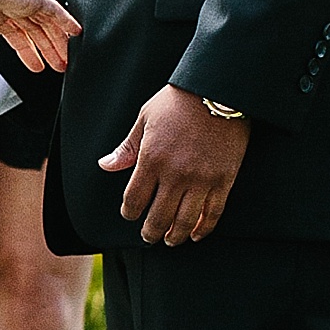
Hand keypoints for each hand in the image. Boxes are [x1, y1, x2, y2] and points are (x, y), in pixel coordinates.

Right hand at [0, 0, 77, 74]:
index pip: (13, 34)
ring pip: (45, 25)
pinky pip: (54, 11)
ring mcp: (20, 1)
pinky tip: (75, 32)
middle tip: (57, 67)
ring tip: (65, 62)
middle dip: (45, 50)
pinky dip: (66, 21)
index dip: (25, 51)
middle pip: (33, 32)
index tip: (36, 66)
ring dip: (56, 43)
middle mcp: (6, 5)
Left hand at [104, 86, 251, 246]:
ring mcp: (201, 179)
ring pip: (186, 221)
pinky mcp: (223, 179)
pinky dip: (205, 228)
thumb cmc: (178, 101)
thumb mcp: (145, 118)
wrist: (218, 89)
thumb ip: (127, 147)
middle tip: (149, 237)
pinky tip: (198, 234)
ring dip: (176, 236)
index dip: (129, 212)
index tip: (130, 215)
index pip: (134, 199)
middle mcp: (175, 174)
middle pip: (159, 217)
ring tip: (172, 240)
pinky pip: (213, 212)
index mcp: (151, 159)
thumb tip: (106, 165)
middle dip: (151, 232)